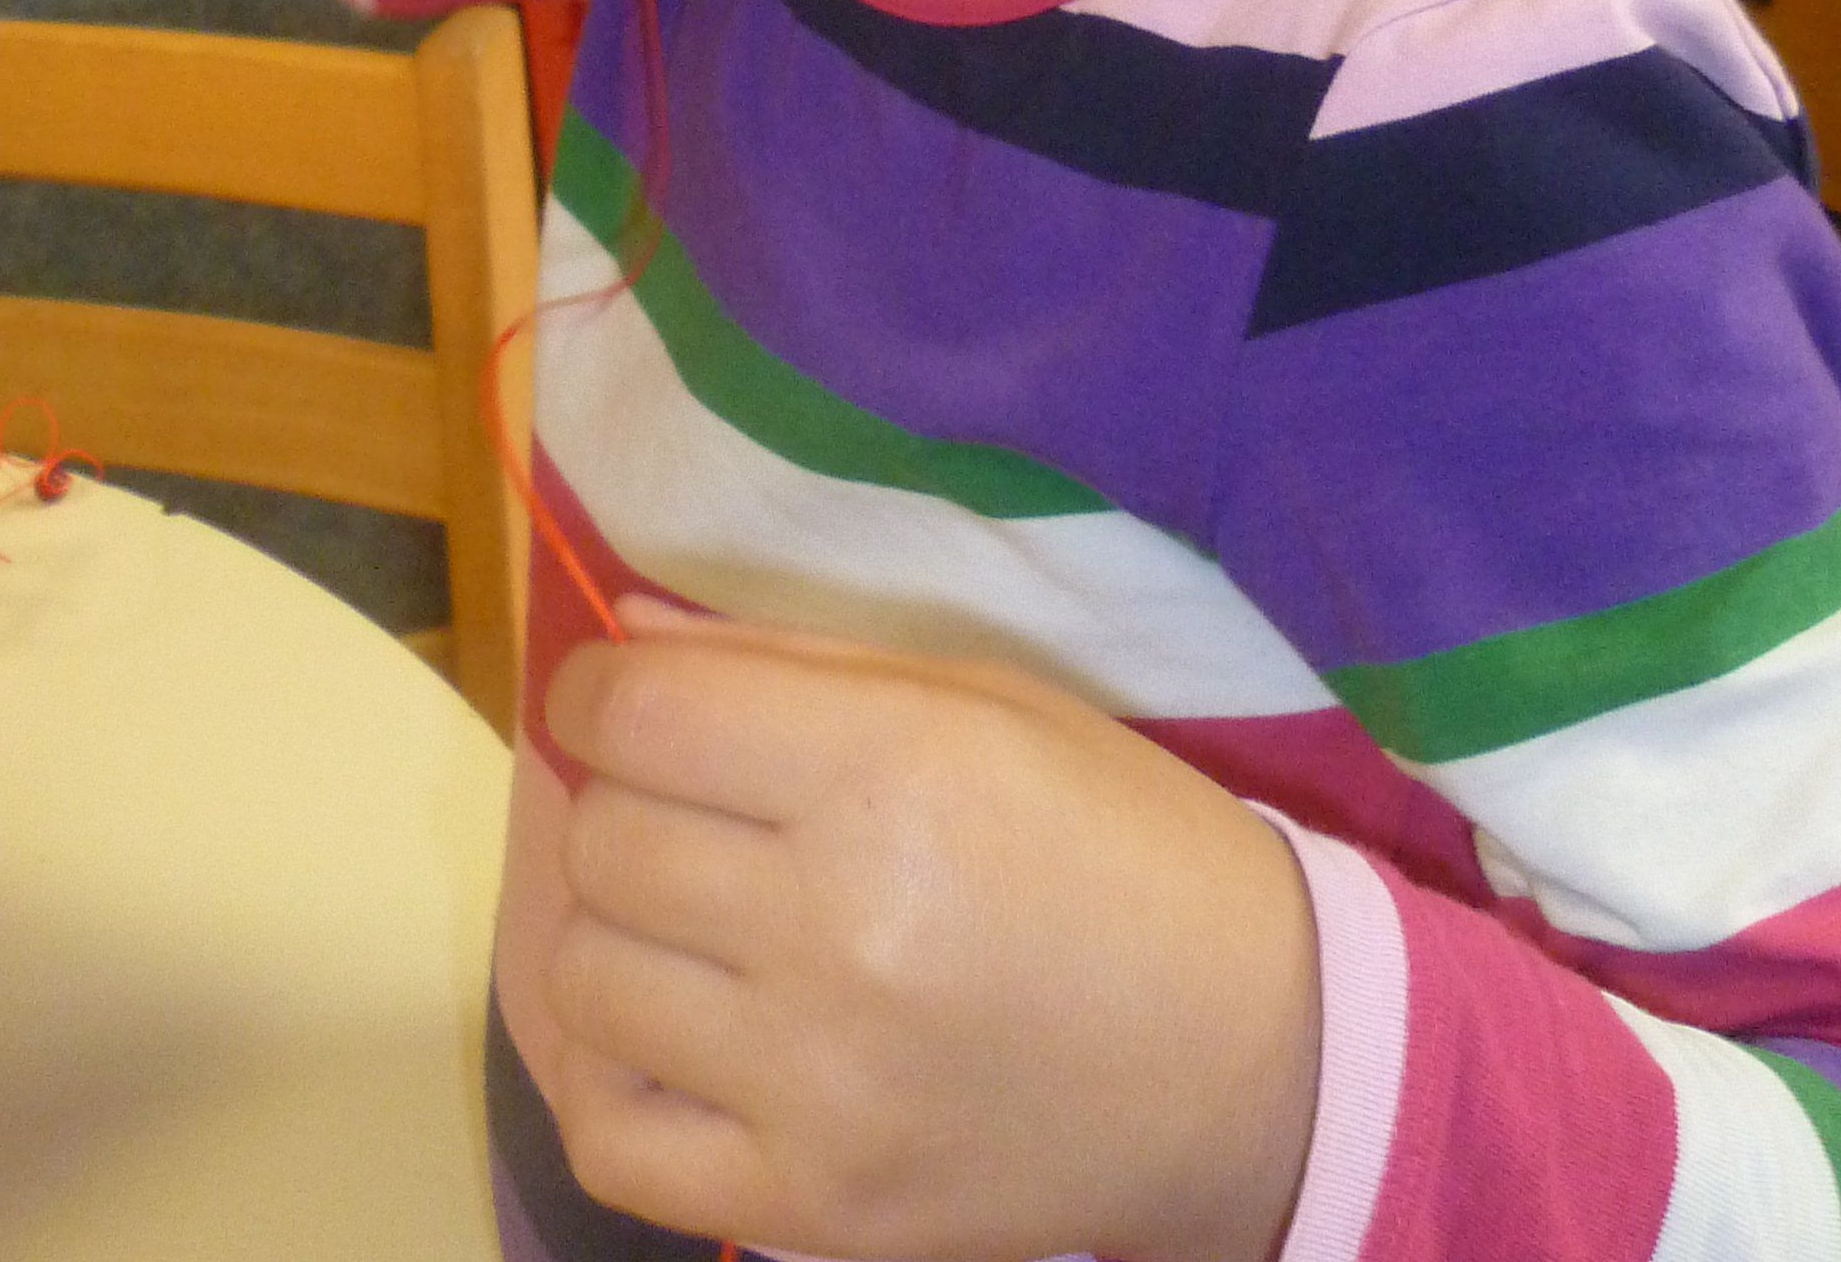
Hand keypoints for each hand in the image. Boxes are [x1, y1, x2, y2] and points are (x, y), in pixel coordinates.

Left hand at [543, 611, 1319, 1261]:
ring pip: (585, 981)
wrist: (1255, 1061)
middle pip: (603, 844)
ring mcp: (818, 1087)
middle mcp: (841, 928)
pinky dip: (610, 1078)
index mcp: (893, 773)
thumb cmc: (1118, 841)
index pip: (638, 716)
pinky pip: (610, 1140)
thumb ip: (793, 659)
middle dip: (623, 804)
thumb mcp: (986, 701)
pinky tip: (677, 1035)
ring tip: (695, 922)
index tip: (622, 702)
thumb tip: (622, 636)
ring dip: (618, 933)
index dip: (600, 693)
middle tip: (692, 808)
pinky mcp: (812, 1212)